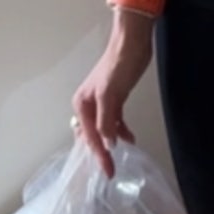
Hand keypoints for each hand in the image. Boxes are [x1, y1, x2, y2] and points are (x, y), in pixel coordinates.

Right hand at [71, 12, 153, 177]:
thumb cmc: (119, 65)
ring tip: (121, 158)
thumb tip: (107, 143)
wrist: (132, 42)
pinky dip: (120, 130)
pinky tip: (129, 138)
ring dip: (111, 142)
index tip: (108, 171)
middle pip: (92, 135)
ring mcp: (102, 102)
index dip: (99, 155)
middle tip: (110, 171)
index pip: (90, 137)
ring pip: (104, 129)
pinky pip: (114, 120)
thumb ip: (106, 120)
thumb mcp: (111, 94)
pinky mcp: (115, 98)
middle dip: (100, 152)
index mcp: (82, 104)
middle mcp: (88, 105)